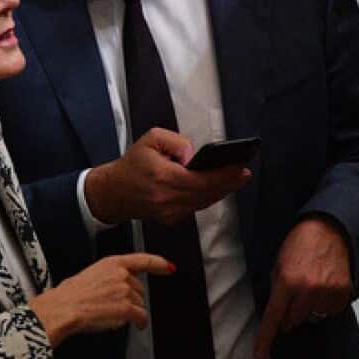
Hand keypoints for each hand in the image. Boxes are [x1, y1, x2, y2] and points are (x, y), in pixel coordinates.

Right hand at [29, 253, 174, 344]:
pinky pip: (141, 316)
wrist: (63, 309)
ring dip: (134, 311)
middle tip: (117, 306)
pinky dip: (141, 322)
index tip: (168, 267)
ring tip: (117, 316)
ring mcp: (126, 291)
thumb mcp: (89, 275)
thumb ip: (107, 277)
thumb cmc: (69, 295)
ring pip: (140, 303)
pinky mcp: (127, 308)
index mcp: (111, 262)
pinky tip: (138, 326)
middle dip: (133, 298)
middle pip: (140, 288)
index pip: (142, 260)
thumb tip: (112, 287)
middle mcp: (122, 275)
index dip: (158, 264)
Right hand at [84, 128, 250, 224]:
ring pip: (203, 202)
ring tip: (236, 179)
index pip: (202, 179)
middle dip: (229, 183)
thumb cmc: (133, 164)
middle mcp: (166, 198)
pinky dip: (207, 198)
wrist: (113, 192)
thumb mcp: (152, 139)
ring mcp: (168, 212)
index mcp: (163, 177)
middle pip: (207, 193)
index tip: (240, 168)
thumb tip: (194, 156)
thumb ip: (177, 142)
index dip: (224, 175)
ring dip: (221, 191)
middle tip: (244, 173)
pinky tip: (218, 188)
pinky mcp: (169, 219)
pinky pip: (195, 208)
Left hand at [253, 217, 351, 358]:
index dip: (265, 339)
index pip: (273, 318)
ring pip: (311, 318)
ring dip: (308, 309)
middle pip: (292, 321)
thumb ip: (277, 289)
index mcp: (286, 282)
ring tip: (310, 287)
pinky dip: (325, 305)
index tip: (259, 355)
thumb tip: (276, 315)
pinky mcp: (342, 293)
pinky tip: (323, 288)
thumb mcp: (279, 263)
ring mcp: (326, 293)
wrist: (330, 229)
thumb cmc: (300, 245)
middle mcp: (307, 291)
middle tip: (293, 295)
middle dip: (289, 314)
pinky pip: (330, 312)